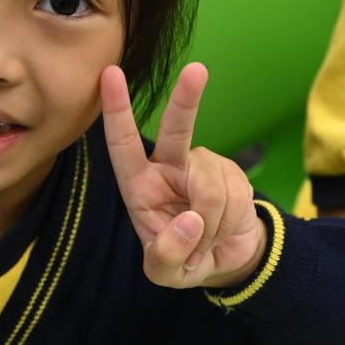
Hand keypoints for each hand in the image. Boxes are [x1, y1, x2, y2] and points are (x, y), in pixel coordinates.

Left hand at [101, 62, 266, 289]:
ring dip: (211, 225)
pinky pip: (235, 198)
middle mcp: (169, 168)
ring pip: (210, 189)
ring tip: (205, 240)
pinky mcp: (233, 174)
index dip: (116, 111)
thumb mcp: (165, 273)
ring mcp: (203, 167)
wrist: (225, 261)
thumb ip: (167, 256)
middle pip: (177, 130)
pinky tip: (223, 229)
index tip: (110, 75)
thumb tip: (190, 220)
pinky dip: (229, 223)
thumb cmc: (183, 260)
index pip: (123, 145)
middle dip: (187, 100)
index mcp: (140, 186)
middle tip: (197, 71)